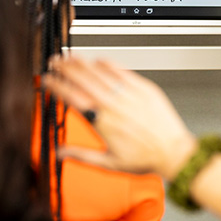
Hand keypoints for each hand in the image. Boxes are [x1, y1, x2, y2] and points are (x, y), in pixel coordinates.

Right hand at [43, 56, 197, 180]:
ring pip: (101, 73)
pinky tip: (99, 60)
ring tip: (71, 57)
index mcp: (103, 123)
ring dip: (84, 63)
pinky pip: (123, 72)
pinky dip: (109, 64)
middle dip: (66, 69)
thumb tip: (60, 152)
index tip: (47, 80)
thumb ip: (82, 155)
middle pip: (84, 81)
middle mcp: (114, 106)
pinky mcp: (144, 89)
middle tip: (55, 62)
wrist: (173, 152)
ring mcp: (129, 95)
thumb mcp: (109, 163)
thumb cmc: (145, 159)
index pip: (73, 98)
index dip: (57, 86)